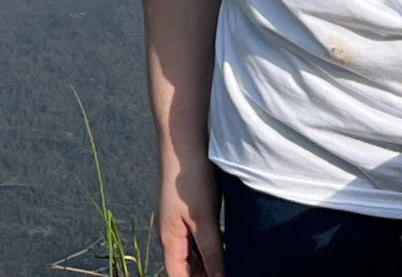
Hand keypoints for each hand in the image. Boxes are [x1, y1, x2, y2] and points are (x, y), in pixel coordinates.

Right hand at [157, 152, 223, 276]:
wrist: (185, 138)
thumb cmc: (190, 177)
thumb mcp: (204, 219)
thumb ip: (211, 252)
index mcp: (168, 238)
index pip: (178, 276)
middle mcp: (170, 231)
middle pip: (185, 266)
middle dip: (205, 273)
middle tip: (230, 271)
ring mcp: (177, 218)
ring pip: (193, 250)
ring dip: (209, 259)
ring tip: (232, 261)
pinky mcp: (188, 206)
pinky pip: (197, 234)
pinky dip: (211, 243)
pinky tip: (228, 240)